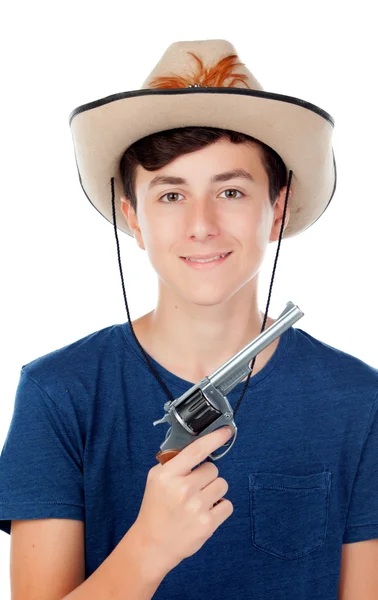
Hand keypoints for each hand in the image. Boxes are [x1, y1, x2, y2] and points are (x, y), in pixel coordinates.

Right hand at [133, 426, 233, 572]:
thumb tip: (198, 447)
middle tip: (194, 488)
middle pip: (213, 469)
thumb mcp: (156, 479)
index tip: (226, 431)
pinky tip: (206, 512)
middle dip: (206, 476)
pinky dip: (220, 507)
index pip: (197, 450)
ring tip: (199, 501)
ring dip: (214, 491)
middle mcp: (183, 489)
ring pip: (222, 485)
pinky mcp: (207, 524)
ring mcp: (196, 507)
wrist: (152, 544)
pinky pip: (227, 505)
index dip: (214, 438)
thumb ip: (174, 462)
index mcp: (168, 475)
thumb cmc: (156, 508)